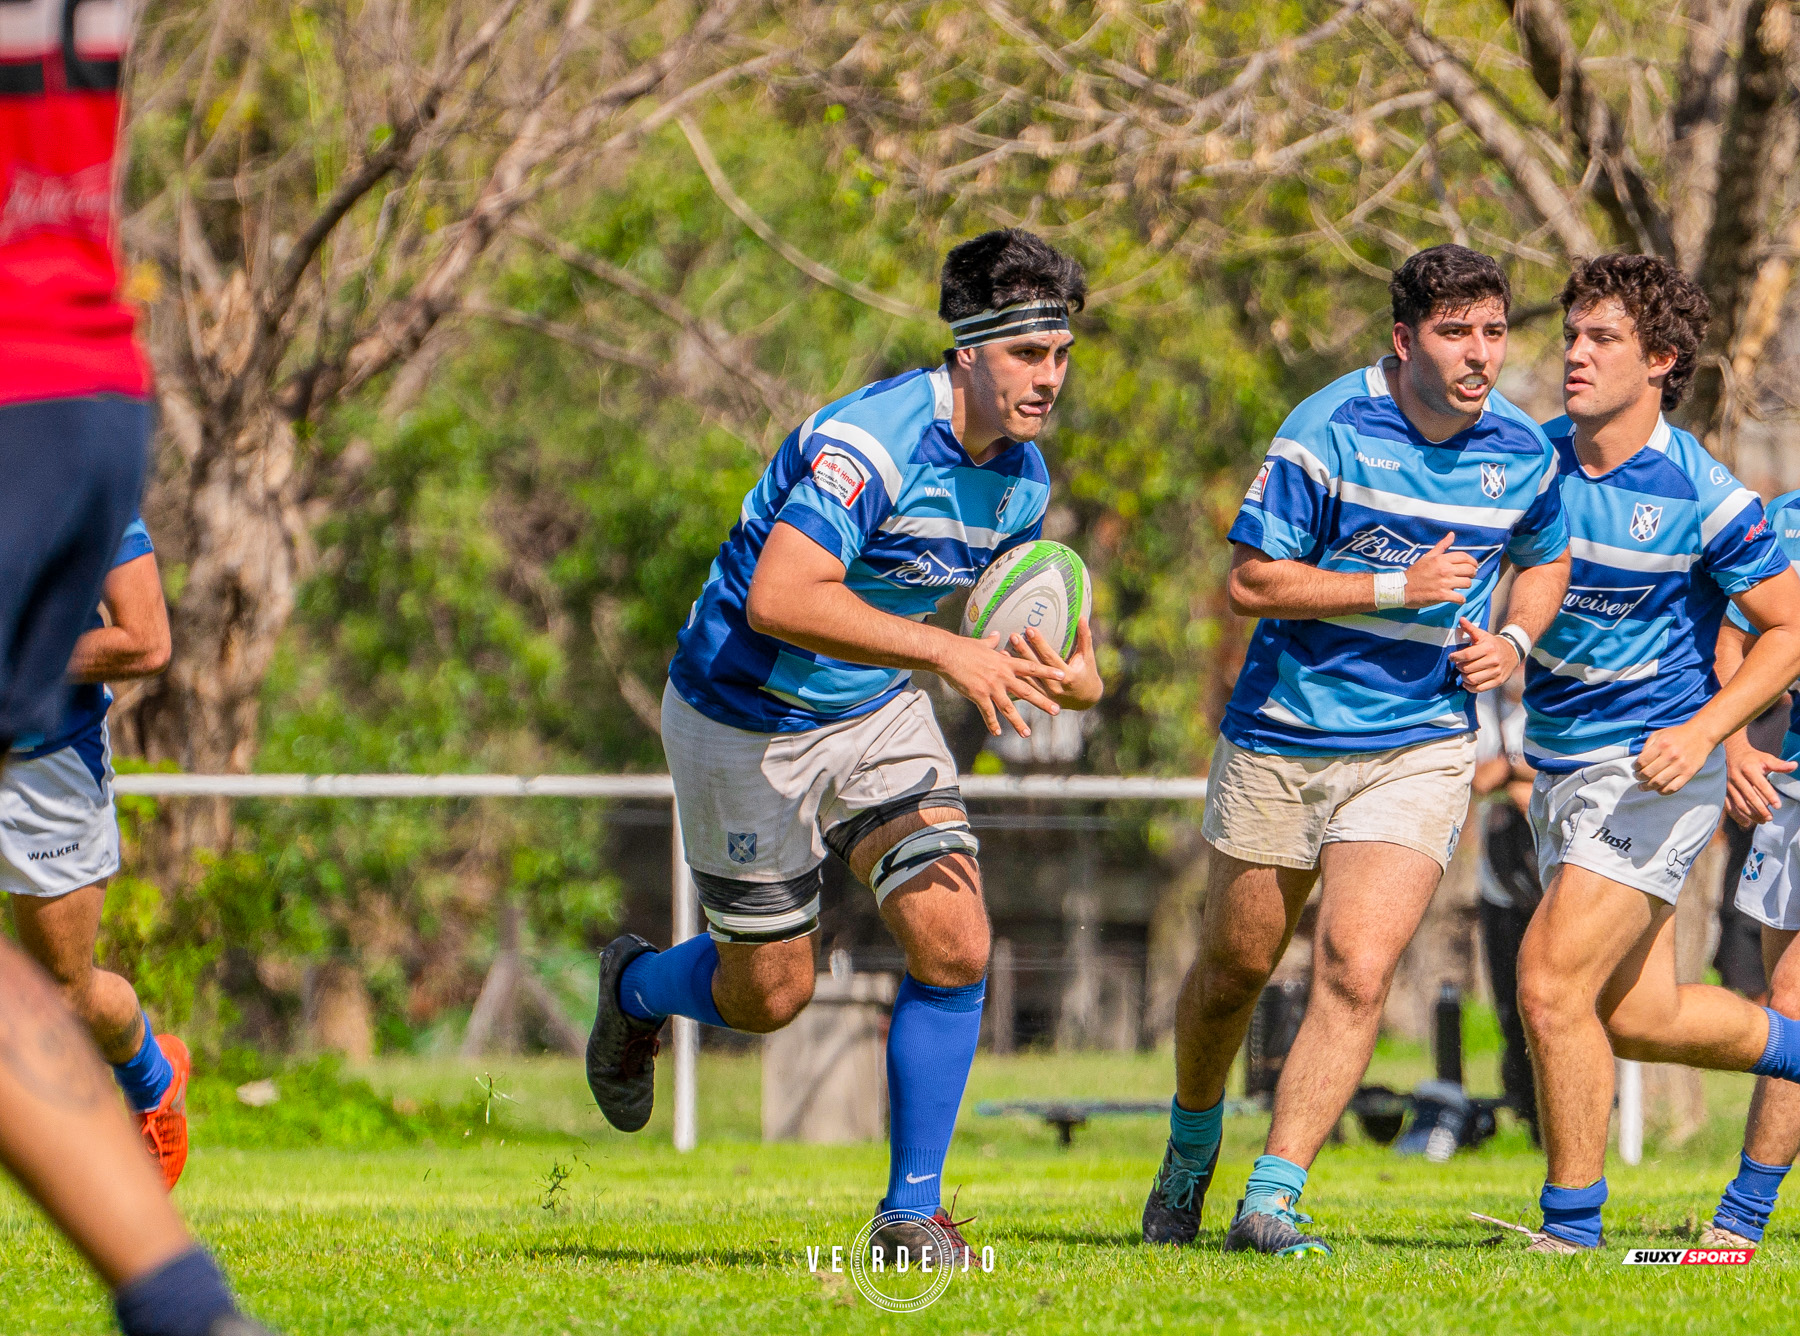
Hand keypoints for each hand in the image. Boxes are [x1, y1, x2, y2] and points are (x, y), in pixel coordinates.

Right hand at [933, 631, 1066, 736]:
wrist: (946, 653)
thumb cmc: (962, 647)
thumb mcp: (980, 643)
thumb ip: (991, 641)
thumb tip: (996, 634)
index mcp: (1004, 663)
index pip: (1031, 667)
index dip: (1048, 671)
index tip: (1063, 674)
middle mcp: (1002, 676)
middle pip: (1027, 691)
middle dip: (1043, 702)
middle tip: (1057, 710)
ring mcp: (991, 687)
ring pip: (1009, 708)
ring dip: (1018, 722)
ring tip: (1027, 734)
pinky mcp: (978, 695)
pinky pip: (988, 713)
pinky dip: (992, 724)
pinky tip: (997, 733)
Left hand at [1011, 620, 1103, 709]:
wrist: (1085, 701)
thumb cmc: (1087, 674)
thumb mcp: (1088, 657)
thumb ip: (1085, 638)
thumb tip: (1082, 617)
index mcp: (1067, 676)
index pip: (1050, 657)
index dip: (1039, 644)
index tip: (1029, 630)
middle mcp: (1055, 687)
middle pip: (1035, 667)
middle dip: (1023, 651)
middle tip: (1013, 636)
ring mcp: (1046, 695)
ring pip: (1027, 679)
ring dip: (1015, 665)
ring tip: (1002, 651)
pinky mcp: (1039, 698)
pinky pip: (1024, 689)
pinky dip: (1013, 679)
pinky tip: (1004, 669)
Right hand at [1404, 532, 1477, 608]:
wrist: (1401, 588)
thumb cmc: (1415, 572)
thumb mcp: (1427, 556)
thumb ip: (1442, 546)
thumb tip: (1452, 534)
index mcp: (1441, 559)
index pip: (1465, 557)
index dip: (1473, 562)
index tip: (1473, 566)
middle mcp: (1445, 570)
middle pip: (1469, 570)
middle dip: (1472, 574)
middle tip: (1467, 577)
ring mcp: (1444, 583)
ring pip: (1467, 583)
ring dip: (1466, 586)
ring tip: (1460, 587)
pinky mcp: (1442, 596)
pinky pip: (1460, 598)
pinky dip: (1461, 599)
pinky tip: (1457, 598)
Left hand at [1449, 617, 1518, 692]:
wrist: (1512, 652)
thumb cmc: (1492, 644)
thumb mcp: (1482, 635)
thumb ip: (1470, 628)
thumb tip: (1461, 619)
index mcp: (1488, 648)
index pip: (1467, 655)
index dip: (1455, 657)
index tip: (1451, 657)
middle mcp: (1493, 660)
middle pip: (1468, 668)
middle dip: (1459, 667)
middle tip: (1458, 665)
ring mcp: (1496, 672)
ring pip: (1472, 679)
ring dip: (1463, 677)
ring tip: (1464, 672)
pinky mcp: (1498, 681)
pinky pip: (1480, 689)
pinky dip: (1470, 687)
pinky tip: (1467, 682)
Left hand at [1634, 721, 1718, 794]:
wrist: (1701, 735)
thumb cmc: (1677, 735)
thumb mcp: (1658, 734)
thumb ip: (1647, 747)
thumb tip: (1638, 762)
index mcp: (1662, 745)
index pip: (1642, 761)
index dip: (1635, 767)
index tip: (1635, 768)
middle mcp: (1671, 755)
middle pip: (1649, 773)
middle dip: (1639, 777)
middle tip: (1638, 778)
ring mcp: (1681, 766)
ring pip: (1659, 782)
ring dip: (1648, 787)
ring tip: (1643, 786)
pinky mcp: (1689, 774)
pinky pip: (1674, 788)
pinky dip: (1663, 791)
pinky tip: (1658, 789)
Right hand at [1724, 732, 1796, 826]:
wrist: (1731, 753)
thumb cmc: (1752, 758)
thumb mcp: (1765, 758)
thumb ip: (1779, 765)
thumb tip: (1794, 765)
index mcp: (1749, 769)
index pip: (1761, 785)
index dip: (1770, 796)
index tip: (1778, 806)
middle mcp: (1737, 777)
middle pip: (1749, 796)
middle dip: (1760, 808)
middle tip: (1770, 817)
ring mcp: (1728, 785)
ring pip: (1739, 803)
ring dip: (1751, 814)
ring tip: (1763, 821)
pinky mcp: (1723, 791)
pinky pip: (1729, 806)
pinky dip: (1737, 816)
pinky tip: (1746, 823)